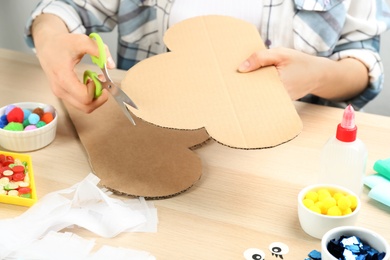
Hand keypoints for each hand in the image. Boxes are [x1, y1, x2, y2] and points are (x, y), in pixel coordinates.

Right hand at [32, 14, 114, 112]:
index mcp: (63, 78)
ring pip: (84, 107)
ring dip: (95, 97)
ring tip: (96, 81)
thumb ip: (99, 50)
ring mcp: (61, 93)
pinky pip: (80, 103)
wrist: (46, 44)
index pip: (85, 97)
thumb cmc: (62, 43)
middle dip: (99, 97)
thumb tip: (111, 65)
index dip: (96, 90)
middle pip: (86, 107)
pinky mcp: (63, 94)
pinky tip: (90, 82)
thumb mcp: (82, 40)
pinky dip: (89, 96)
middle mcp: (60, 90)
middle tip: (102, 83)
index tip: (98, 77)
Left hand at [237, 47, 367, 101]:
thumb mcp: (281, 54)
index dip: (239, 84)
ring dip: (250, 90)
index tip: (226, 82)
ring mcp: (277, 102)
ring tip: (236, 86)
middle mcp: (275, 97)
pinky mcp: (278, 103)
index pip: (250, 87)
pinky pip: (264, 97)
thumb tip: (241, 68)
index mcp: (275, 85)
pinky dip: (259, 91)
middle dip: (242, 88)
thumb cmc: (299, 62)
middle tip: (227, 84)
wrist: (319, 75)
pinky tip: (251, 87)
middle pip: (252, 93)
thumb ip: (260, 58)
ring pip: (258, 96)